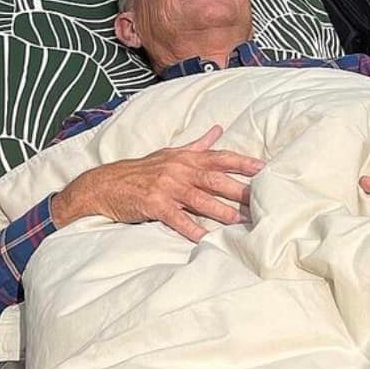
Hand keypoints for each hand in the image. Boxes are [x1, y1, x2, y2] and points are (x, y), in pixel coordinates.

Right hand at [50, 125, 264, 241]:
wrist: (105, 183)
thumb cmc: (142, 170)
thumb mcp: (170, 153)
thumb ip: (197, 145)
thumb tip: (218, 130)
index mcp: (186, 158)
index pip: (220, 157)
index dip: (242, 162)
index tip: (264, 168)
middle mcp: (179, 169)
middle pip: (215, 178)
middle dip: (239, 189)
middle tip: (262, 198)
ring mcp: (166, 187)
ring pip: (199, 199)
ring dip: (221, 211)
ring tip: (241, 221)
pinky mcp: (153, 204)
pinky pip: (176, 218)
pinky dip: (191, 229)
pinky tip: (205, 238)